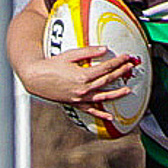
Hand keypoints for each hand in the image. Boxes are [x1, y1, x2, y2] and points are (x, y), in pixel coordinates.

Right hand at [17, 45, 136, 119]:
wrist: (36, 78)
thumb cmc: (51, 64)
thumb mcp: (70, 55)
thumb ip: (88, 52)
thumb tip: (105, 49)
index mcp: (83, 75)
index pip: (106, 68)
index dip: (118, 62)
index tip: (127, 57)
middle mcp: (84, 88)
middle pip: (107, 80)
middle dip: (121, 73)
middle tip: (130, 67)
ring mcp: (80, 98)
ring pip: (103, 96)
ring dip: (117, 94)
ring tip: (128, 90)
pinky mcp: (75, 103)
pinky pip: (91, 110)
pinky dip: (101, 114)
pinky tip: (110, 117)